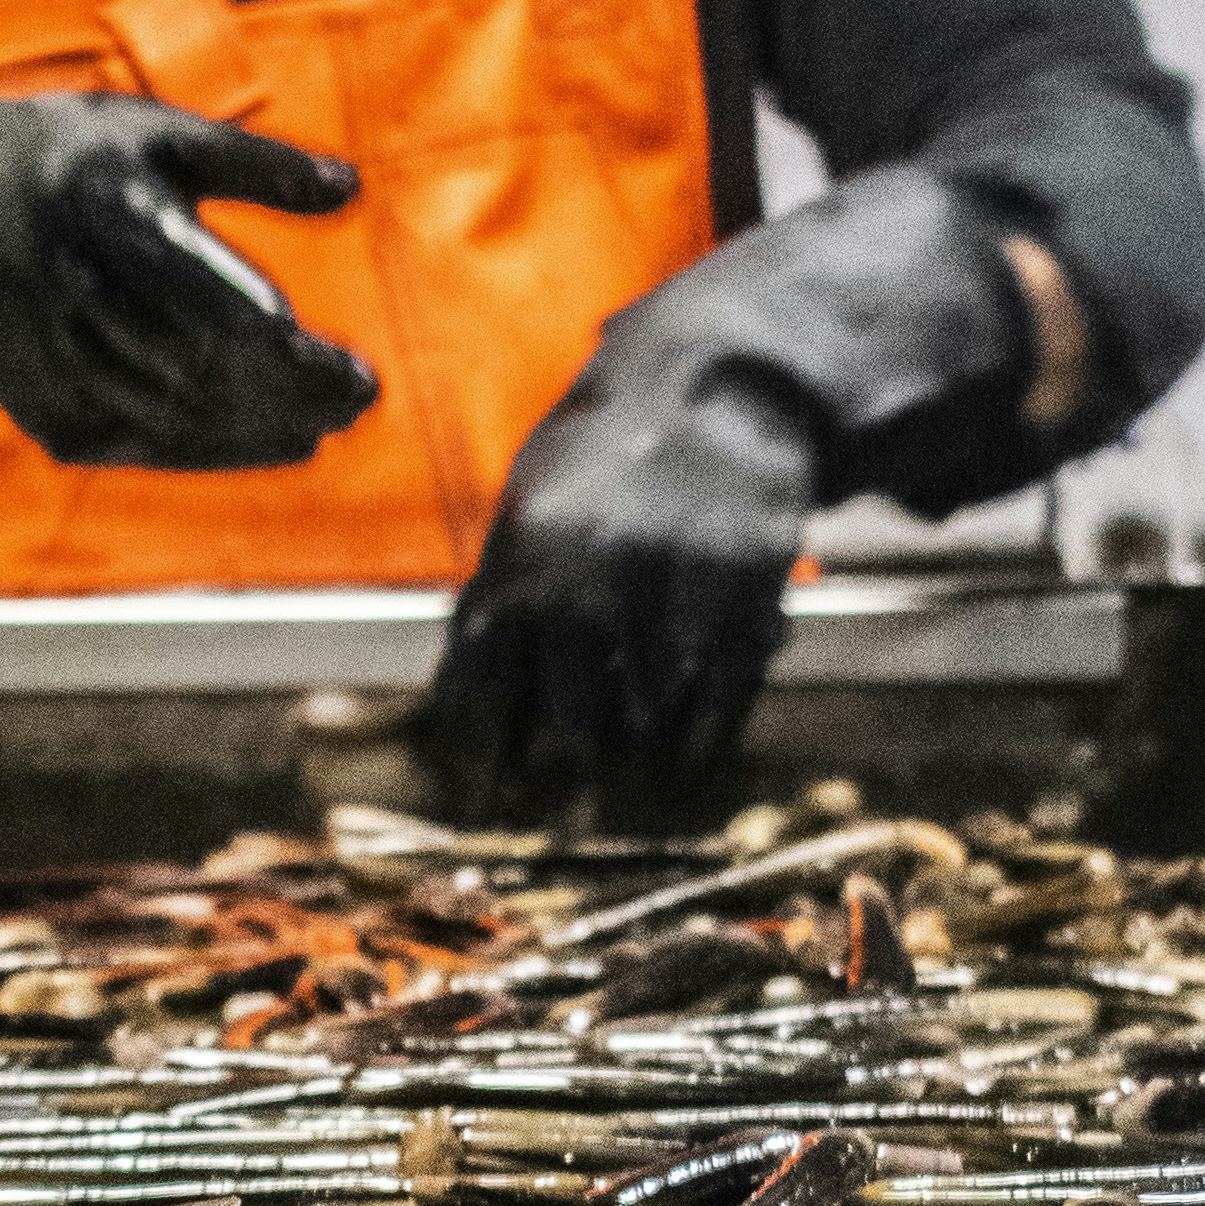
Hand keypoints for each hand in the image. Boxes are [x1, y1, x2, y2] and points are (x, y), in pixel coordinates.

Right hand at [0, 75, 376, 474]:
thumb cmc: (67, 161)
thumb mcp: (154, 134)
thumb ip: (253, 162)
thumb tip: (348, 184)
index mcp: (103, 210)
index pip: (215, 304)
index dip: (292, 354)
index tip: (357, 374)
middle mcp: (70, 293)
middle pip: (202, 370)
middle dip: (288, 397)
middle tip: (356, 401)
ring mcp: (50, 362)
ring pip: (174, 417)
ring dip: (258, 430)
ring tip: (323, 423)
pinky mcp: (43, 411)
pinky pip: (144, 444)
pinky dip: (215, 449)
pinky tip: (278, 439)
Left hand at [421, 371, 813, 824]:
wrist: (723, 385)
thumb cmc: (606, 459)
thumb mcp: (530, 512)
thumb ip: (498, 606)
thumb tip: (459, 720)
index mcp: (522, 565)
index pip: (484, 695)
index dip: (478, 764)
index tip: (481, 806)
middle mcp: (594, 588)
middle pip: (569, 735)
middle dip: (560, 788)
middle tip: (558, 820)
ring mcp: (673, 603)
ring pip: (646, 737)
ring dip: (632, 774)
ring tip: (623, 788)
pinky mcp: (745, 610)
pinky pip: (716, 715)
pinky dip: (697, 748)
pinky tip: (683, 752)